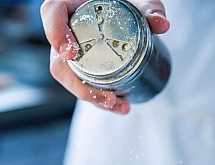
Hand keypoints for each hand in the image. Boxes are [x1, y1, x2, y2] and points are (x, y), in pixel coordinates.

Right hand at [41, 0, 169, 113]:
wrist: (121, 7)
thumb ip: (150, 6)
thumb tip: (161, 24)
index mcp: (69, 4)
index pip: (52, 15)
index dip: (56, 35)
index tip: (70, 54)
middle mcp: (64, 30)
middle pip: (59, 62)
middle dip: (82, 87)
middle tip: (109, 98)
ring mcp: (70, 50)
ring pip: (71, 79)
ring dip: (93, 98)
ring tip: (118, 106)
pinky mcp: (80, 65)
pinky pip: (82, 84)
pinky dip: (99, 97)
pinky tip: (118, 105)